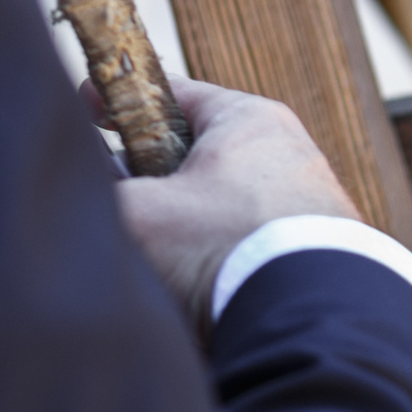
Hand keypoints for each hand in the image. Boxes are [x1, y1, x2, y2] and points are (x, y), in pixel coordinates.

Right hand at [107, 78, 360, 320]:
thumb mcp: (139, 215)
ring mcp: (312, 200)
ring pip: (225, 200)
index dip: (121, 102)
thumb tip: (99, 196)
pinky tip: (210, 284)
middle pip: (199, 151)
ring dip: (191, 224)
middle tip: (131, 205)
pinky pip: (255, 239)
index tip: (89, 112)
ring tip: (171, 259)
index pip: (172, 92)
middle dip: (158, 177)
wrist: (307, 319)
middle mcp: (290, 151)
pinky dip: (227, 254)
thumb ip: (105, 192)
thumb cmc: (223, 249)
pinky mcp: (322, 247)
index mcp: (249, 119)